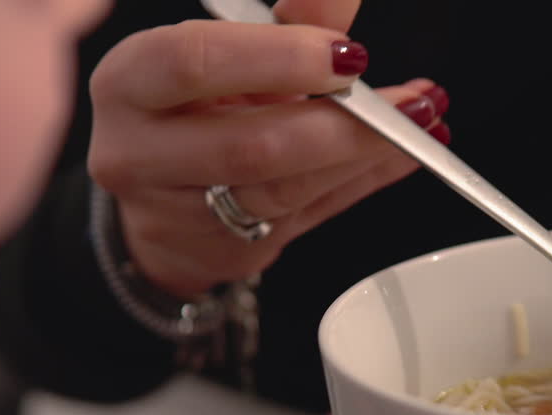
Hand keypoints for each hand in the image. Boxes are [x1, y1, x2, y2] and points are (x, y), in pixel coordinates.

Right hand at [87, 1, 448, 296]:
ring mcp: (180, 216)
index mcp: (129, 84)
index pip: (194, 63)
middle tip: (407, 103)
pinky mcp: (228, 252)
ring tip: (423, 120)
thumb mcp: (227, 56)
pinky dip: (365, 180)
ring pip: (285, 191)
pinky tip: (407, 155)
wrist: (162, 200)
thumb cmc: (194, 108)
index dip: (277, 57)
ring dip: (365, 154)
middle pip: (250, 146)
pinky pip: (311, 215)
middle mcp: (139, 155)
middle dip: (340, 124)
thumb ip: (287, 26)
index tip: (347, 54)